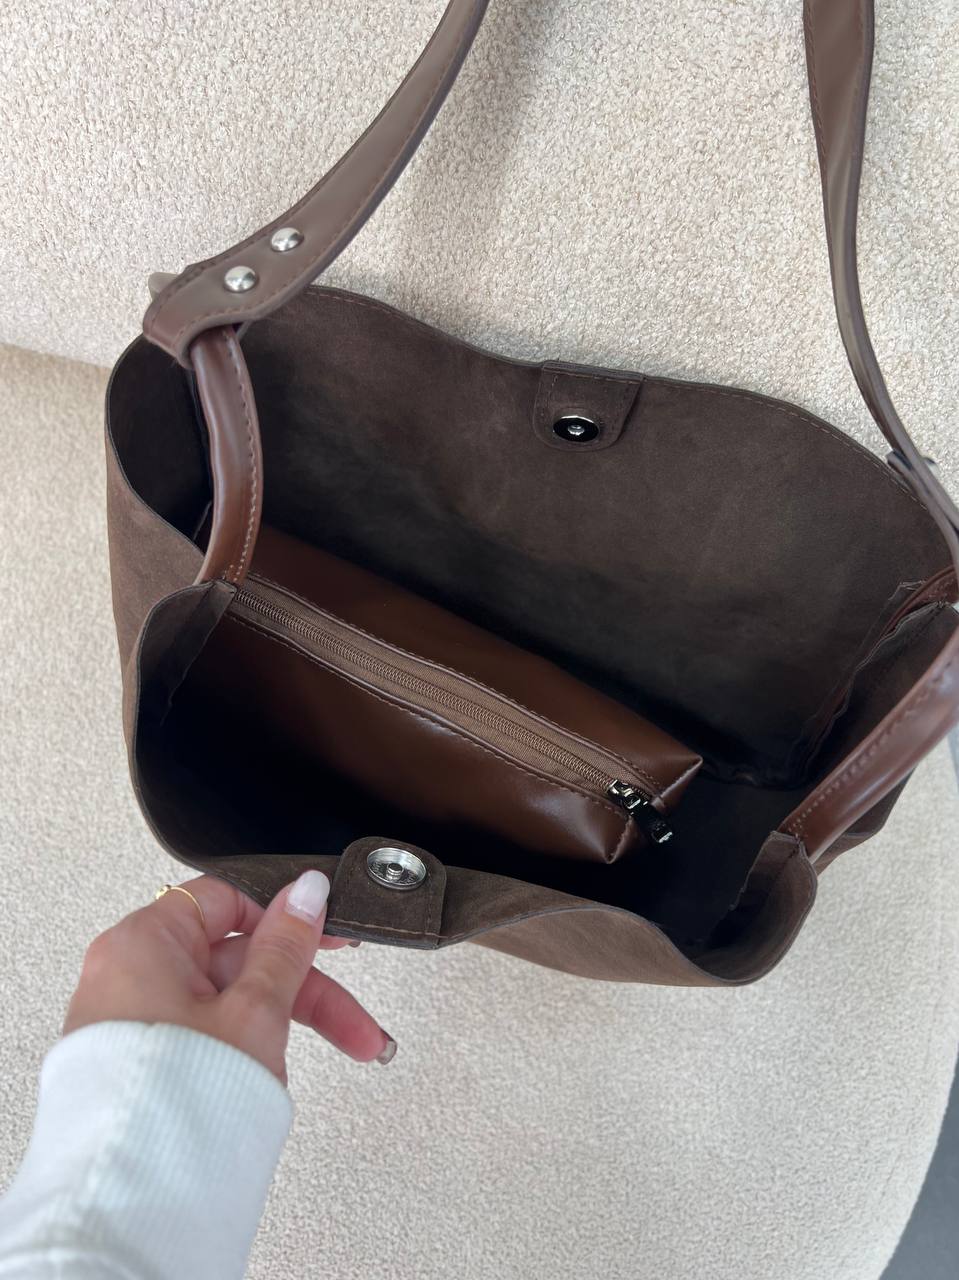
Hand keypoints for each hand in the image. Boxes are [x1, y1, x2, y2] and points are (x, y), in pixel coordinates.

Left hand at [63, 871, 394, 1081]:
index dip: (284, 915)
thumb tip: (306, 891)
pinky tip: (275, 1072)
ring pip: (228, 1000)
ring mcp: (131, 1020)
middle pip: (237, 958)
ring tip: (341, 1050)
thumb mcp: (255, 1008)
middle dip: (305, 988)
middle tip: (351, 1012)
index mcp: (144, 941)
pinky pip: (205, 1032)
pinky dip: (246, 1044)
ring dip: (286, 1022)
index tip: (327, 931)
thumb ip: (287, 945)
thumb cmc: (176, 1100)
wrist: (133, 1197)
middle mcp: (128, 974)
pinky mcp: (138, 1061)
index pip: (227, 900)